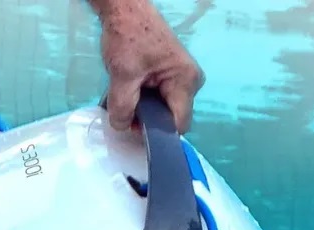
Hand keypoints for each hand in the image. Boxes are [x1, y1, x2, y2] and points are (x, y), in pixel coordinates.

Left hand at [100, 0, 204, 132]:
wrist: (125, 8)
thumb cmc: (129, 34)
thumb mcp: (122, 73)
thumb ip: (122, 106)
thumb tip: (122, 128)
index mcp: (186, 82)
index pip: (178, 125)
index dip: (157, 132)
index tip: (136, 128)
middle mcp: (191, 83)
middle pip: (171, 118)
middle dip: (148, 120)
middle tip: (126, 110)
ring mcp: (183, 80)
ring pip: (164, 110)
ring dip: (145, 110)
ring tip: (128, 96)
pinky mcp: (173, 77)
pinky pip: (161, 100)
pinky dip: (145, 100)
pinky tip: (133, 91)